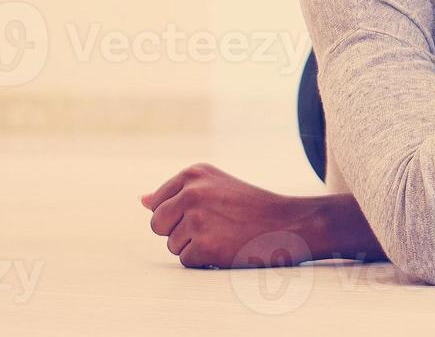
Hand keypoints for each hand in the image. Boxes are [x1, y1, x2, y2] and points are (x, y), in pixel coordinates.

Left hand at [141, 163, 318, 268]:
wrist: (292, 223)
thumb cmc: (254, 207)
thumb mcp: (217, 187)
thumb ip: (178, 193)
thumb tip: (142, 200)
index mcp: (193, 173)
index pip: (157, 204)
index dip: (180, 215)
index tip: (210, 211)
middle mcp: (191, 192)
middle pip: (158, 225)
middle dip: (180, 232)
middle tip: (216, 226)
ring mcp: (196, 219)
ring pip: (172, 245)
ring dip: (195, 247)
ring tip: (226, 235)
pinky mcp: (203, 245)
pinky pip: (186, 261)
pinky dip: (205, 260)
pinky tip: (228, 248)